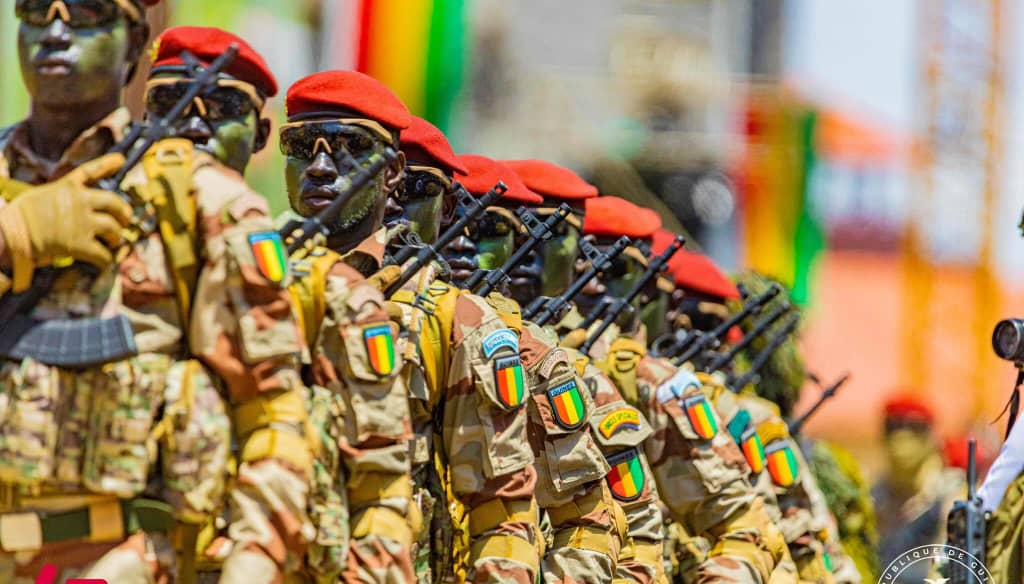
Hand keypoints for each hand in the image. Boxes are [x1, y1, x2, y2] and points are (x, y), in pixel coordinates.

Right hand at [0, 154, 130, 290]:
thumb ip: (59, 196)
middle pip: (114, 203)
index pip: (90, 171)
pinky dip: (106, 260)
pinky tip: (104, 262)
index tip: (120, 159)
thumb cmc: (18, 217)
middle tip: (125, 221)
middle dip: (124, 213)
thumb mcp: (40, 195)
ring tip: (114, 242)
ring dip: (116, 238)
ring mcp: (82, 223)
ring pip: (113, 229)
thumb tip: (74, 205)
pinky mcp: (79, 245)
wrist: (8, 233)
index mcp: (67, 187)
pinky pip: (103, 255)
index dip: (107, 164)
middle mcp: (80, 201)